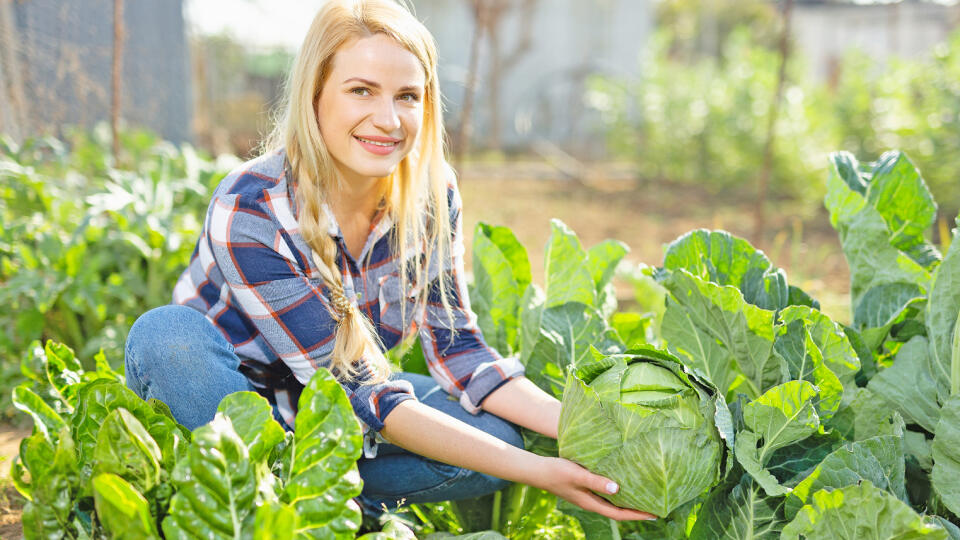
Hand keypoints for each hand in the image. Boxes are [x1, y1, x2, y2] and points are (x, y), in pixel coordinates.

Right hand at [527, 456, 657, 520]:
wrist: (538, 470)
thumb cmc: (557, 472)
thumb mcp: (578, 475)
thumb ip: (596, 481)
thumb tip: (618, 489)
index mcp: (591, 503)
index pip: (620, 514)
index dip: (638, 515)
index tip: (655, 514)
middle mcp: (592, 501)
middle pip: (619, 510)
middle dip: (636, 509)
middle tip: (655, 505)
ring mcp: (588, 495)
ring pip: (613, 501)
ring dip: (628, 500)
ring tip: (644, 495)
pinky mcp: (585, 487)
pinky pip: (606, 491)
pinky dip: (617, 490)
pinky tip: (623, 482)